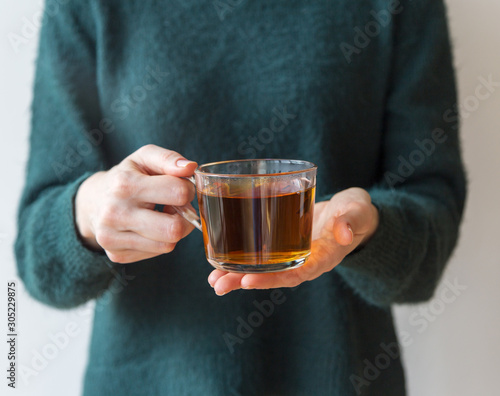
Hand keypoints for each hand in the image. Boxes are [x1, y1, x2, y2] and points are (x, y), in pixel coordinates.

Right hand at [75, 144, 197, 262]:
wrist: (92, 202)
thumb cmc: (126, 177)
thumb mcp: (144, 158)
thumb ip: (169, 158)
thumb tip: (190, 167)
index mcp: (125, 184)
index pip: (178, 193)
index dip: (188, 190)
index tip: (182, 189)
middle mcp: (115, 213)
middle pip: (174, 228)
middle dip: (185, 218)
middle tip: (177, 208)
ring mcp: (113, 237)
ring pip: (167, 245)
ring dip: (174, 230)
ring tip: (163, 217)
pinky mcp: (117, 255)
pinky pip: (157, 253)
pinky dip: (161, 241)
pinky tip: (151, 229)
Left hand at [207, 187, 378, 294]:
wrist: (351, 212)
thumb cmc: (355, 213)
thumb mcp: (357, 213)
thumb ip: (352, 220)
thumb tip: (344, 232)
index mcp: (322, 258)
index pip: (295, 274)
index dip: (271, 279)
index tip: (247, 281)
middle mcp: (304, 262)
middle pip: (272, 276)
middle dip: (244, 282)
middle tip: (217, 285)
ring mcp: (292, 254)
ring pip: (263, 268)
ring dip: (237, 275)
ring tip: (212, 279)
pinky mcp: (283, 243)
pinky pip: (261, 254)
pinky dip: (240, 257)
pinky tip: (219, 257)